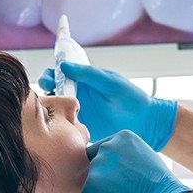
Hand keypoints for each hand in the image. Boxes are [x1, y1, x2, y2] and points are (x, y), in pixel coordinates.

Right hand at [38, 63, 177, 149]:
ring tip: (51, 107)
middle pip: (53, 90)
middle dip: (46, 88)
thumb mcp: (110, 82)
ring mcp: (78, 111)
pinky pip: (64, 125)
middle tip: (49, 90)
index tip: (50, 77)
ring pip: (56, 107)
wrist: (145, 123)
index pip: (61, 73)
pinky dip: (57, 123)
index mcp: (84, 80)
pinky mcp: (81, 127)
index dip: (51, 73)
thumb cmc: (131, 98)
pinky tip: (58, 123)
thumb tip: (64, 66)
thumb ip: (88, 74)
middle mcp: (78, 94)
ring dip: (50, 106)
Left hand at [81, 130, 192, 192]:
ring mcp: (99, 164)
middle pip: (95, 167)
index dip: (113, 170)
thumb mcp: (143, 157)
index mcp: (122, 137)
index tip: (129, 178)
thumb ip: (124, 155)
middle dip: (106, 181)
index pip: (102, 152)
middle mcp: (108, 146)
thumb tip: (110, 163)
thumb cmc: (158, 186)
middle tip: (127, 190)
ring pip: (91, 183)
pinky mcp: (92, 183)